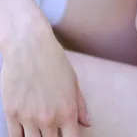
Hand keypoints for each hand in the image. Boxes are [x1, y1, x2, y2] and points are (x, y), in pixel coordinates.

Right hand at [1, 20, 90, 136]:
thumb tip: (87, 124)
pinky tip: (25, 130)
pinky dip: (21, 136)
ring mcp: (28, 117)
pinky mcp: (12, 113)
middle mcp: (49, 118)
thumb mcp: (73, 81)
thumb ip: (80, 105)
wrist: (29, 45)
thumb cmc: (53, 60)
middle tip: (52, 129)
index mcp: (67, 111)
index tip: (66, 135)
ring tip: (39, 128)